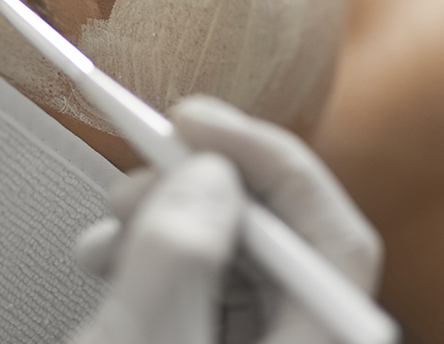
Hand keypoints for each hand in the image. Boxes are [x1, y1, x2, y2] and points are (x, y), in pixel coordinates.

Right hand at [71, 96, 382, 343]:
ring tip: (110, 222)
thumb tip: (210, 172)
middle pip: (280, 235)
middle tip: (140, 169)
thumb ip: (179, 254)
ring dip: (168, 218)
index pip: (333, 233)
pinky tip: (110, 254)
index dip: (268, 159)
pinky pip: (205, 282)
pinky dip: (157, 255)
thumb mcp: (142, 341)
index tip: (194, 122)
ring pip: (235, 254)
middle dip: (200, 187)